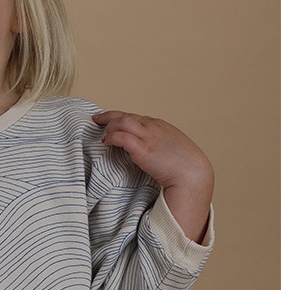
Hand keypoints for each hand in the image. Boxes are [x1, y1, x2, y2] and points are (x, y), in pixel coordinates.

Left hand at [92, 111, 213, 242]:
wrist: (193, 174)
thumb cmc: (185, 166)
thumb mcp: (171, 148)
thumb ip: (158, 145)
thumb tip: (145, 151)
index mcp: (159, 125)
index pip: (135, 117)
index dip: (120, 118)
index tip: (110, 120)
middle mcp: (153, 127)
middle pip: (126, 115)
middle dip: (109, 117)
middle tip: (97, 119)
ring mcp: (148, 137)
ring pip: (122, 121)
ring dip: (109, 126)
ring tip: (102, 135)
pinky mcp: (143, 149)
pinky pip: (122, 137)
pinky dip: (112, 137)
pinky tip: (106, 142)